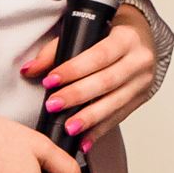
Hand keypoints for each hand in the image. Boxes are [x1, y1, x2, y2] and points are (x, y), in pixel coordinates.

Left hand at [27, 3, 157, 156]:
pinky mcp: (140, 99)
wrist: (143, 39)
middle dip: (78, 95)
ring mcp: (142, 82)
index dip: (74, 69)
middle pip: (107, 81)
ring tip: (69, 127)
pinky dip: (99, 130)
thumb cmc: (112, 33)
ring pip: (115, 103)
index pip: (99, 55)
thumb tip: (30, 69)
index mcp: (127, 38)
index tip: (50, 80)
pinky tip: (84, 140)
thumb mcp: (88, 31)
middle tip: (53, 105)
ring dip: (90, 118)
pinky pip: (119, 117)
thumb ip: (56, 49)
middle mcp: (139, 60)